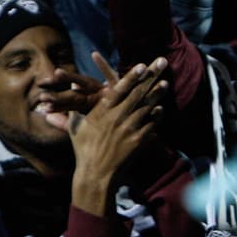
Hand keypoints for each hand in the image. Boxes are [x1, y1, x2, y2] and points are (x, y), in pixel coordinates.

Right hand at [60, 56, 168, 215]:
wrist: (95, 174)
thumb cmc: (83, 149)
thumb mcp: (76, 126)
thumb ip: (76, 105)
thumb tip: (71, 88)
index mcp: (102, 112)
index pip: (119, 89)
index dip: (131, 76)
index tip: (141, 65)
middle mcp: (117, 117)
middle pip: (137, 93)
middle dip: (150, 76)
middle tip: (161, 63)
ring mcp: (129, 129)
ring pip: (147, 107)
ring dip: (157, 94)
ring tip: (165, 82)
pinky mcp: (138, 140)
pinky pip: (151, 124)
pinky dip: (156, 115)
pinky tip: (161, 108)